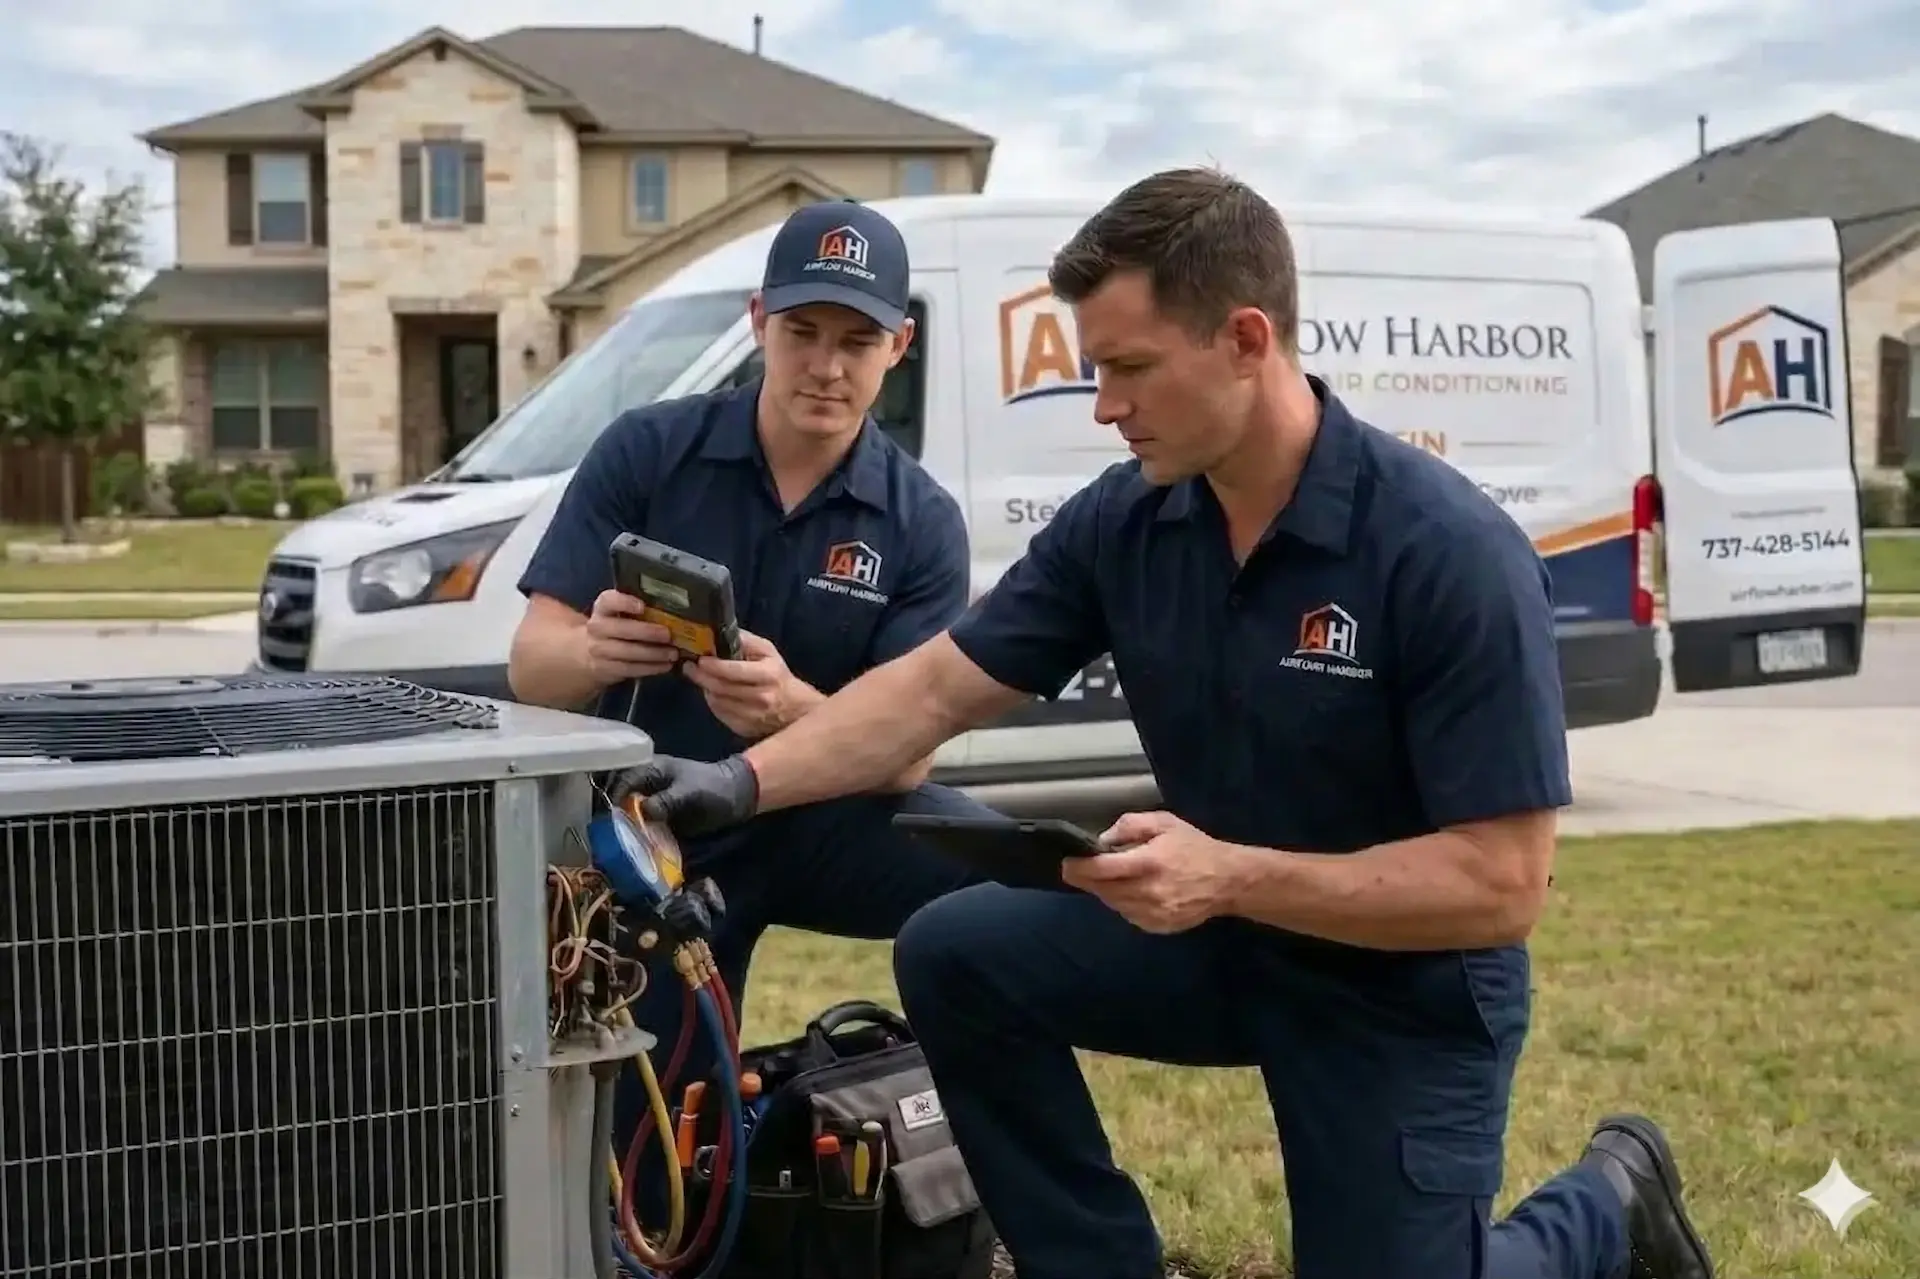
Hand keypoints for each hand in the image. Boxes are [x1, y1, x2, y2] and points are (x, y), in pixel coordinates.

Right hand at [585, 590, 680, 685]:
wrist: (588, 655)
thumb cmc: (616, 629)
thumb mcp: (620, 615)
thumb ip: (640, 611)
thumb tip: (674, 611)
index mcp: (602, 608)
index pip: (608, 601)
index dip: (624, 602)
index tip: (642, 606)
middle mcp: (597, 628)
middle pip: (621, 629)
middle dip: (647, 632)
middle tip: (668, 635)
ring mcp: (599, 650)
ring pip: (627, 652)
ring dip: (653, 654)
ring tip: (673, 654)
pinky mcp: (606, 669)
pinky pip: (630, 669)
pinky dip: (650, 668)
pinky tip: (665, 665)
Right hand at [609, 754, 759, 837]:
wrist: (736, 799)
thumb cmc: (713, 788)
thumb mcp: (691, 792)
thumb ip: (667, 800)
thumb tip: (643, 811)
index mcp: (650, 769)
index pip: (623, 780)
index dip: (613, 798)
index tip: (607, 818)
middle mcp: (645, 786)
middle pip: (619, 798)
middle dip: (611, 816)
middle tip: (604, 836)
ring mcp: (651, 803)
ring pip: (628, 814)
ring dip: (621, 829)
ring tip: (612, 847)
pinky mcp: (658, 820)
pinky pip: (642, 828)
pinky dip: (635, 838)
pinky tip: (629, 851)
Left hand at [682, 629, 812, 738]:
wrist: (794, 709)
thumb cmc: (777, 675)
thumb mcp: (768, 652)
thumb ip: (745, 641)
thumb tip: (720, 633)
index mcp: (768, 675)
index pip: (735, 671)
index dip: (714, 665)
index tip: (700, 659)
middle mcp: (761, 697)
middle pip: (721, 688)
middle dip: (701, 676)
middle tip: (690, 667)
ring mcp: (752, 716)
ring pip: (717, 701)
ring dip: (706, 688)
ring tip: (701, 678)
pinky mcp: (744, 728)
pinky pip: (720, 714)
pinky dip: (713, 702)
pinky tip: (713, 693)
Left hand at [1061, 810, 1245, 933]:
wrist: (1228, 881)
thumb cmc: (1194, 847)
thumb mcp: (1164, 823)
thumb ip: (1130, 826)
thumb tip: (1102, 841)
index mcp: (1148, 863)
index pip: (1100, 870)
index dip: (1078, 867)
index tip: (1066, 863)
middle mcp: (1147, 892)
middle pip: (1102, 890)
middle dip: (1087, 879)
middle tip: (1080, 870)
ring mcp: (1153, 913)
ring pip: (1113, 904)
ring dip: (1105, 891)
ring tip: (1111, 878)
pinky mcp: (1158, 927)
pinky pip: (1128, 916)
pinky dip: (1123, 904)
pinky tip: (1133, 892)